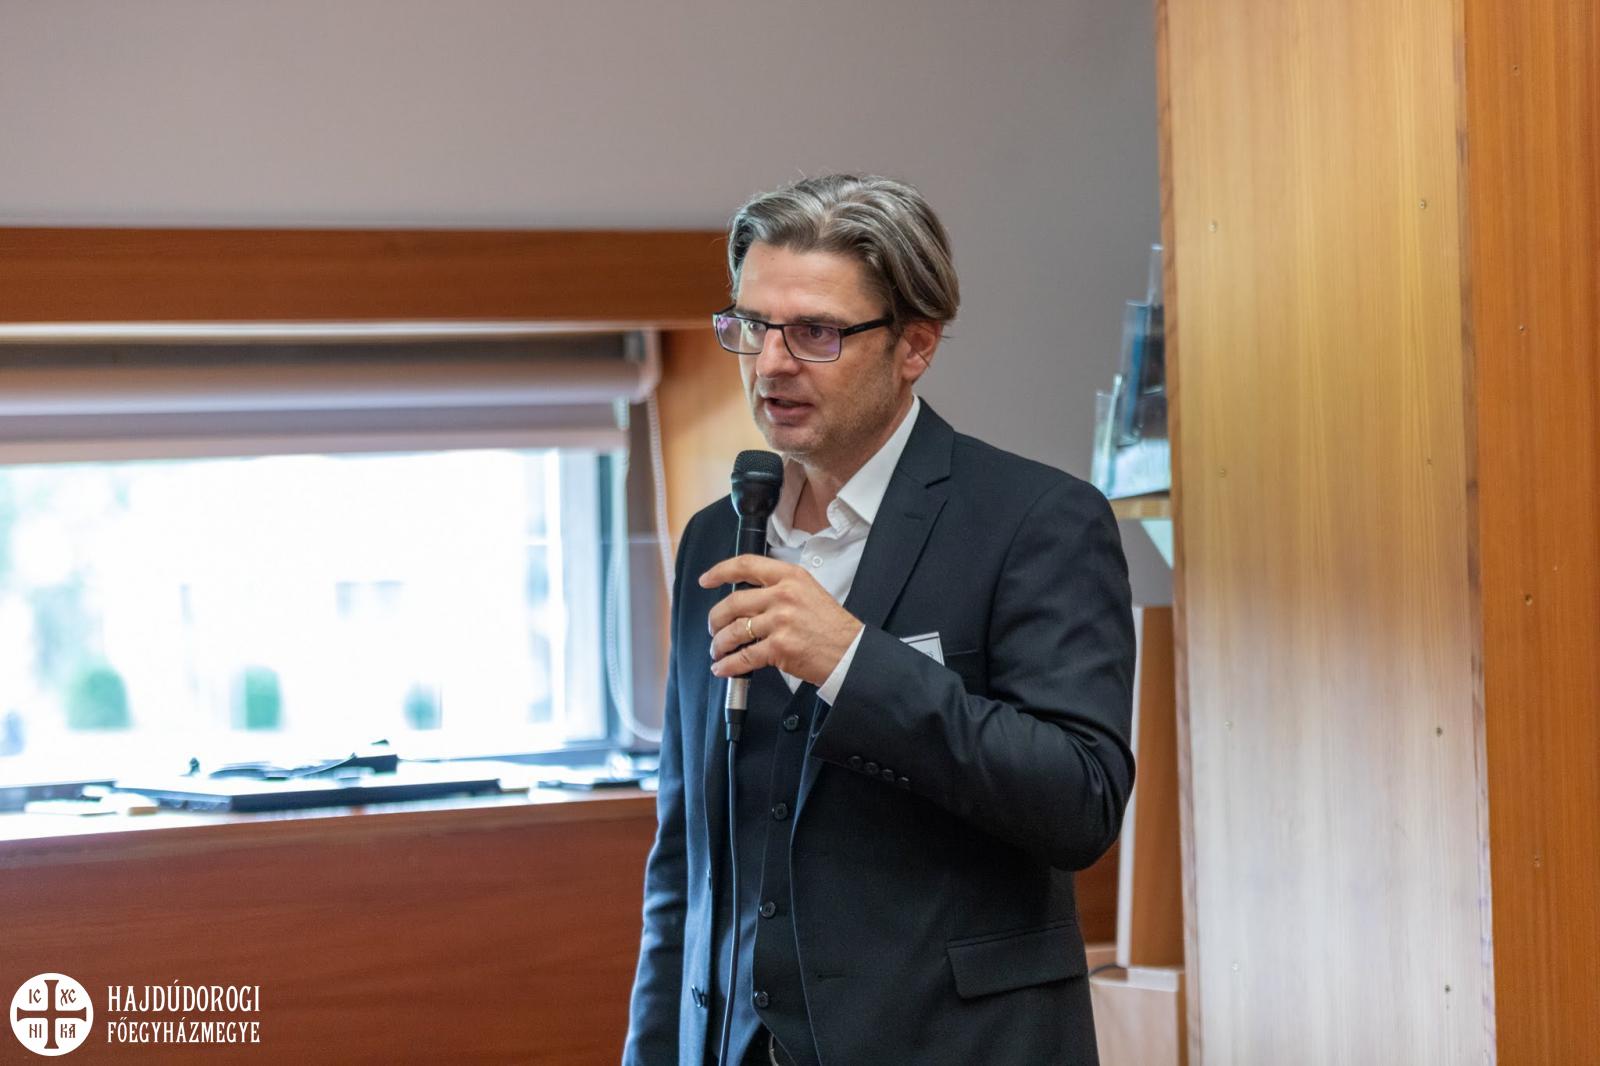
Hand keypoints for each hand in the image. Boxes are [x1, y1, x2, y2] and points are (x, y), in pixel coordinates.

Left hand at [699, 554, 863, 684]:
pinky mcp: (779, 648)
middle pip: (733, 602)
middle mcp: (783, 596)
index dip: (720, 571)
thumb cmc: (831, 626)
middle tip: (712, 627)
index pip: (746, 565)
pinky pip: (743, 657)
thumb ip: (780, 589)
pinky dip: (728, 665)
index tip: (706, 579)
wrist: (850, 653)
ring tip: (718, 650)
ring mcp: (780, 622)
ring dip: (719, 644)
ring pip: (734, 631)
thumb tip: (747, 598)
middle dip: (714, 618)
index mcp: (790, 577)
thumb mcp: (809, 592)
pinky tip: (723, 667)